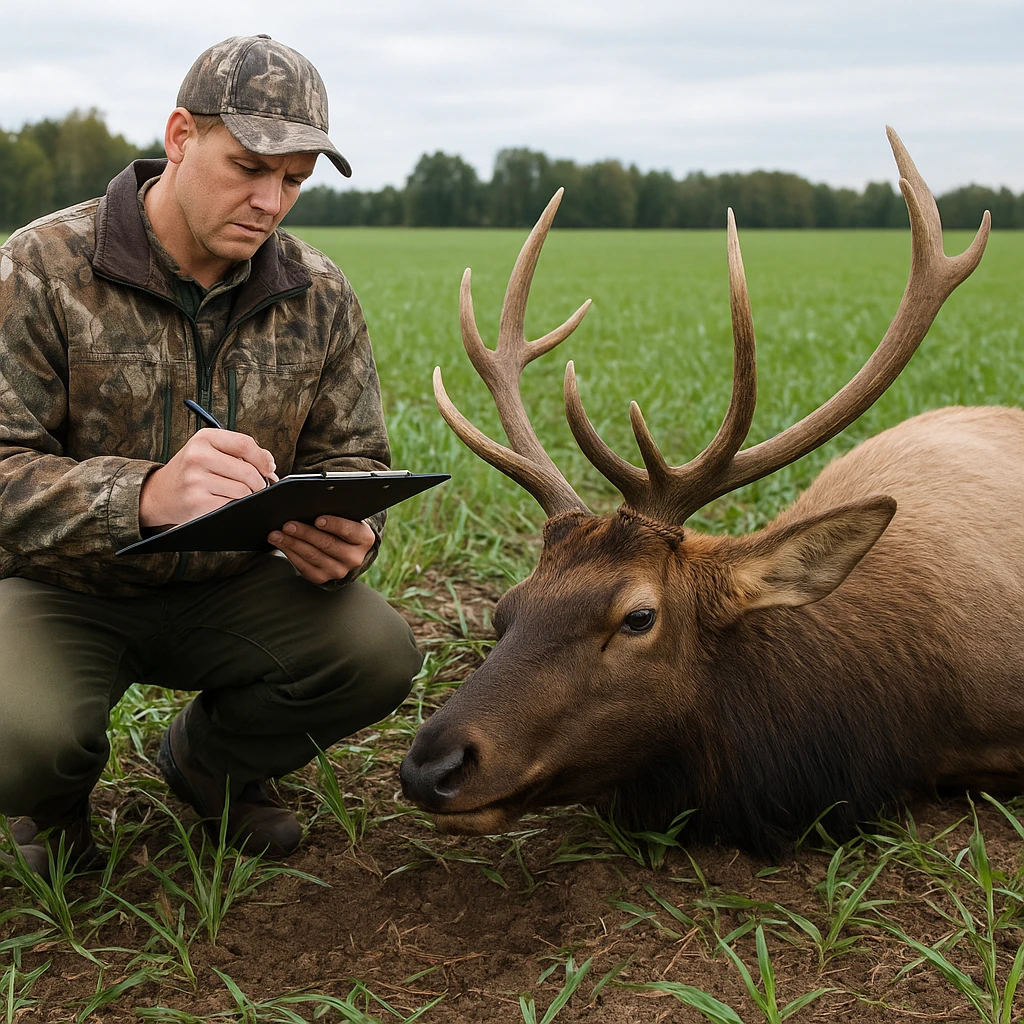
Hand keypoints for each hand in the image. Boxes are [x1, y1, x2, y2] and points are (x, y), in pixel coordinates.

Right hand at [140, 429, 277, 527]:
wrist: (160, 493)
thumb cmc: (191, 471)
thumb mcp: (209, 451)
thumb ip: (240, 452)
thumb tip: (269, 464)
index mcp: (204, 438)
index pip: (245, 444)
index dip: (263, 458)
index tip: (269, 468)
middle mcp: (198, 456)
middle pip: (248, 471)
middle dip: (258, 482)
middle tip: (254, 486)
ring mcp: (196, 480)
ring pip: (243, 490)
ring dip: (247, 495)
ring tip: (235, 493)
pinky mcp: (197, 502)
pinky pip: (232, 505)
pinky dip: (234, 506)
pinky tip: (224, 502)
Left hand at [269, 515, 375, 583]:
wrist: (345, 550)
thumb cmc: (342, 526)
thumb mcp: (346, 518)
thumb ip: (335, 510)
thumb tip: (309, 504)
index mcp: (364, 539)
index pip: (350, 531)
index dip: (334, 525)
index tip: (318, 519)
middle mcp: (354, 557)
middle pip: (327, 544)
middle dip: (305, 533)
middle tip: (288, 525)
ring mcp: (338, 570)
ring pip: (312, 556)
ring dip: (292, 544)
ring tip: (276, 534)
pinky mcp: (322, 577)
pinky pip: (304, 566)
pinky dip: (290, 553)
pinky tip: (280, 544)